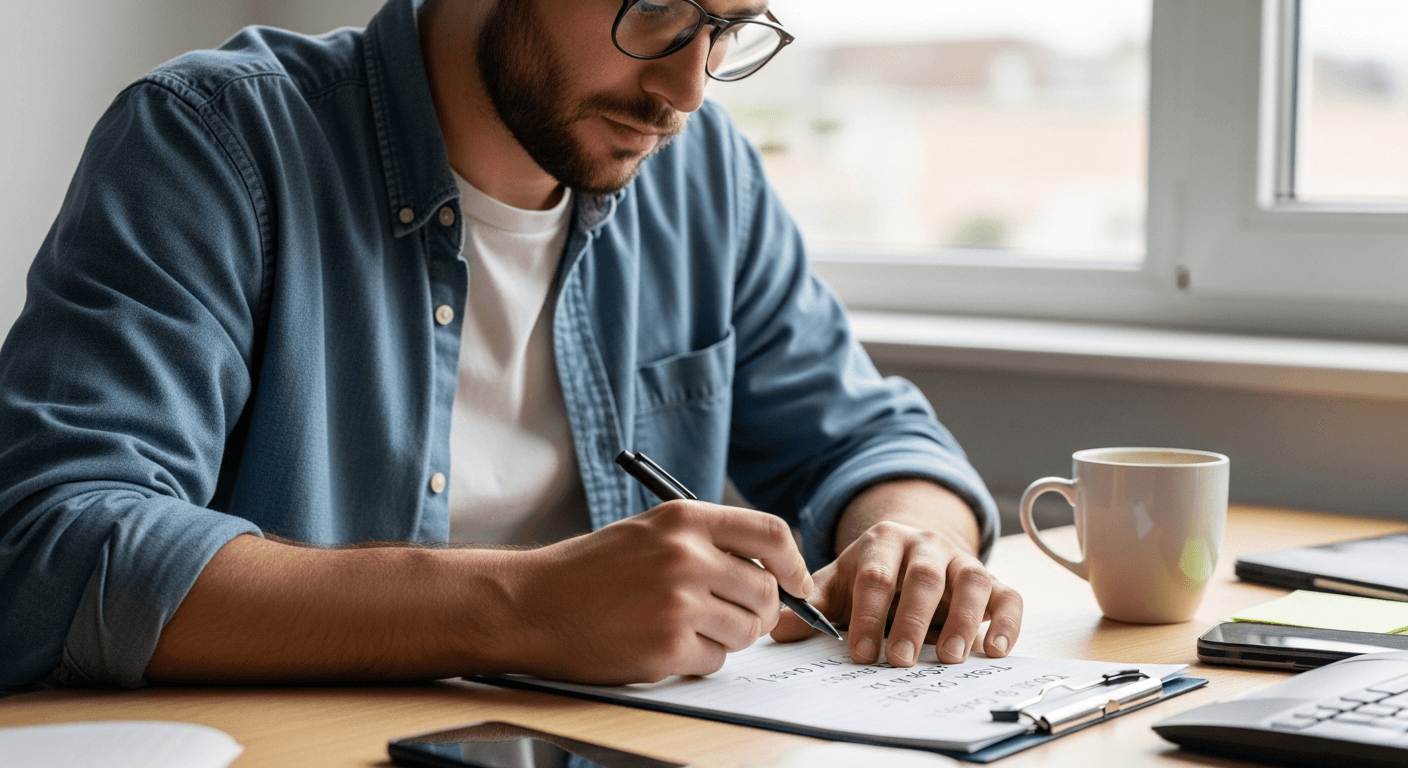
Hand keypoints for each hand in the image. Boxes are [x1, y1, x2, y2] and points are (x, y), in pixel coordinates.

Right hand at [510, 500, 813, 683]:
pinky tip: (664, 645)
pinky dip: (699, 659)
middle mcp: (686, 556)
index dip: (794, 563)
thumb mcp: (649, 531)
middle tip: (734, 617)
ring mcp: (677, 602)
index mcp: (684, 519)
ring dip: (728, 637)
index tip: (796, 583)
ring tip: (688, 628)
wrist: (532, 604)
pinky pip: (715, 660)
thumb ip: (706, 542)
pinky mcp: (666, 646)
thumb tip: (770, 570)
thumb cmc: (589, 571)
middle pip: (765, 591)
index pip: (771, 533)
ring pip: (745, 630)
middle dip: (759, 612)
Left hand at [770, 482, 1021, 666]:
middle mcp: (926, 545)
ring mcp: (962, 561)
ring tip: (949, 658)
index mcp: (883, 542)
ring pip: (969, 581)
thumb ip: (812, 605)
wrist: (915, 550)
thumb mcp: (841, 584)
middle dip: (910, 620)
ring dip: (962, 620)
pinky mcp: (992, 581)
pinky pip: (1007, 596)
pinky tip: (997, 649)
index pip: (875, 575)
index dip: (867, 613)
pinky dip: (1007, 621)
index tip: (858, 652)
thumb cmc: (873, 576)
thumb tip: (775, 629)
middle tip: (898, 659)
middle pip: (922, 577)